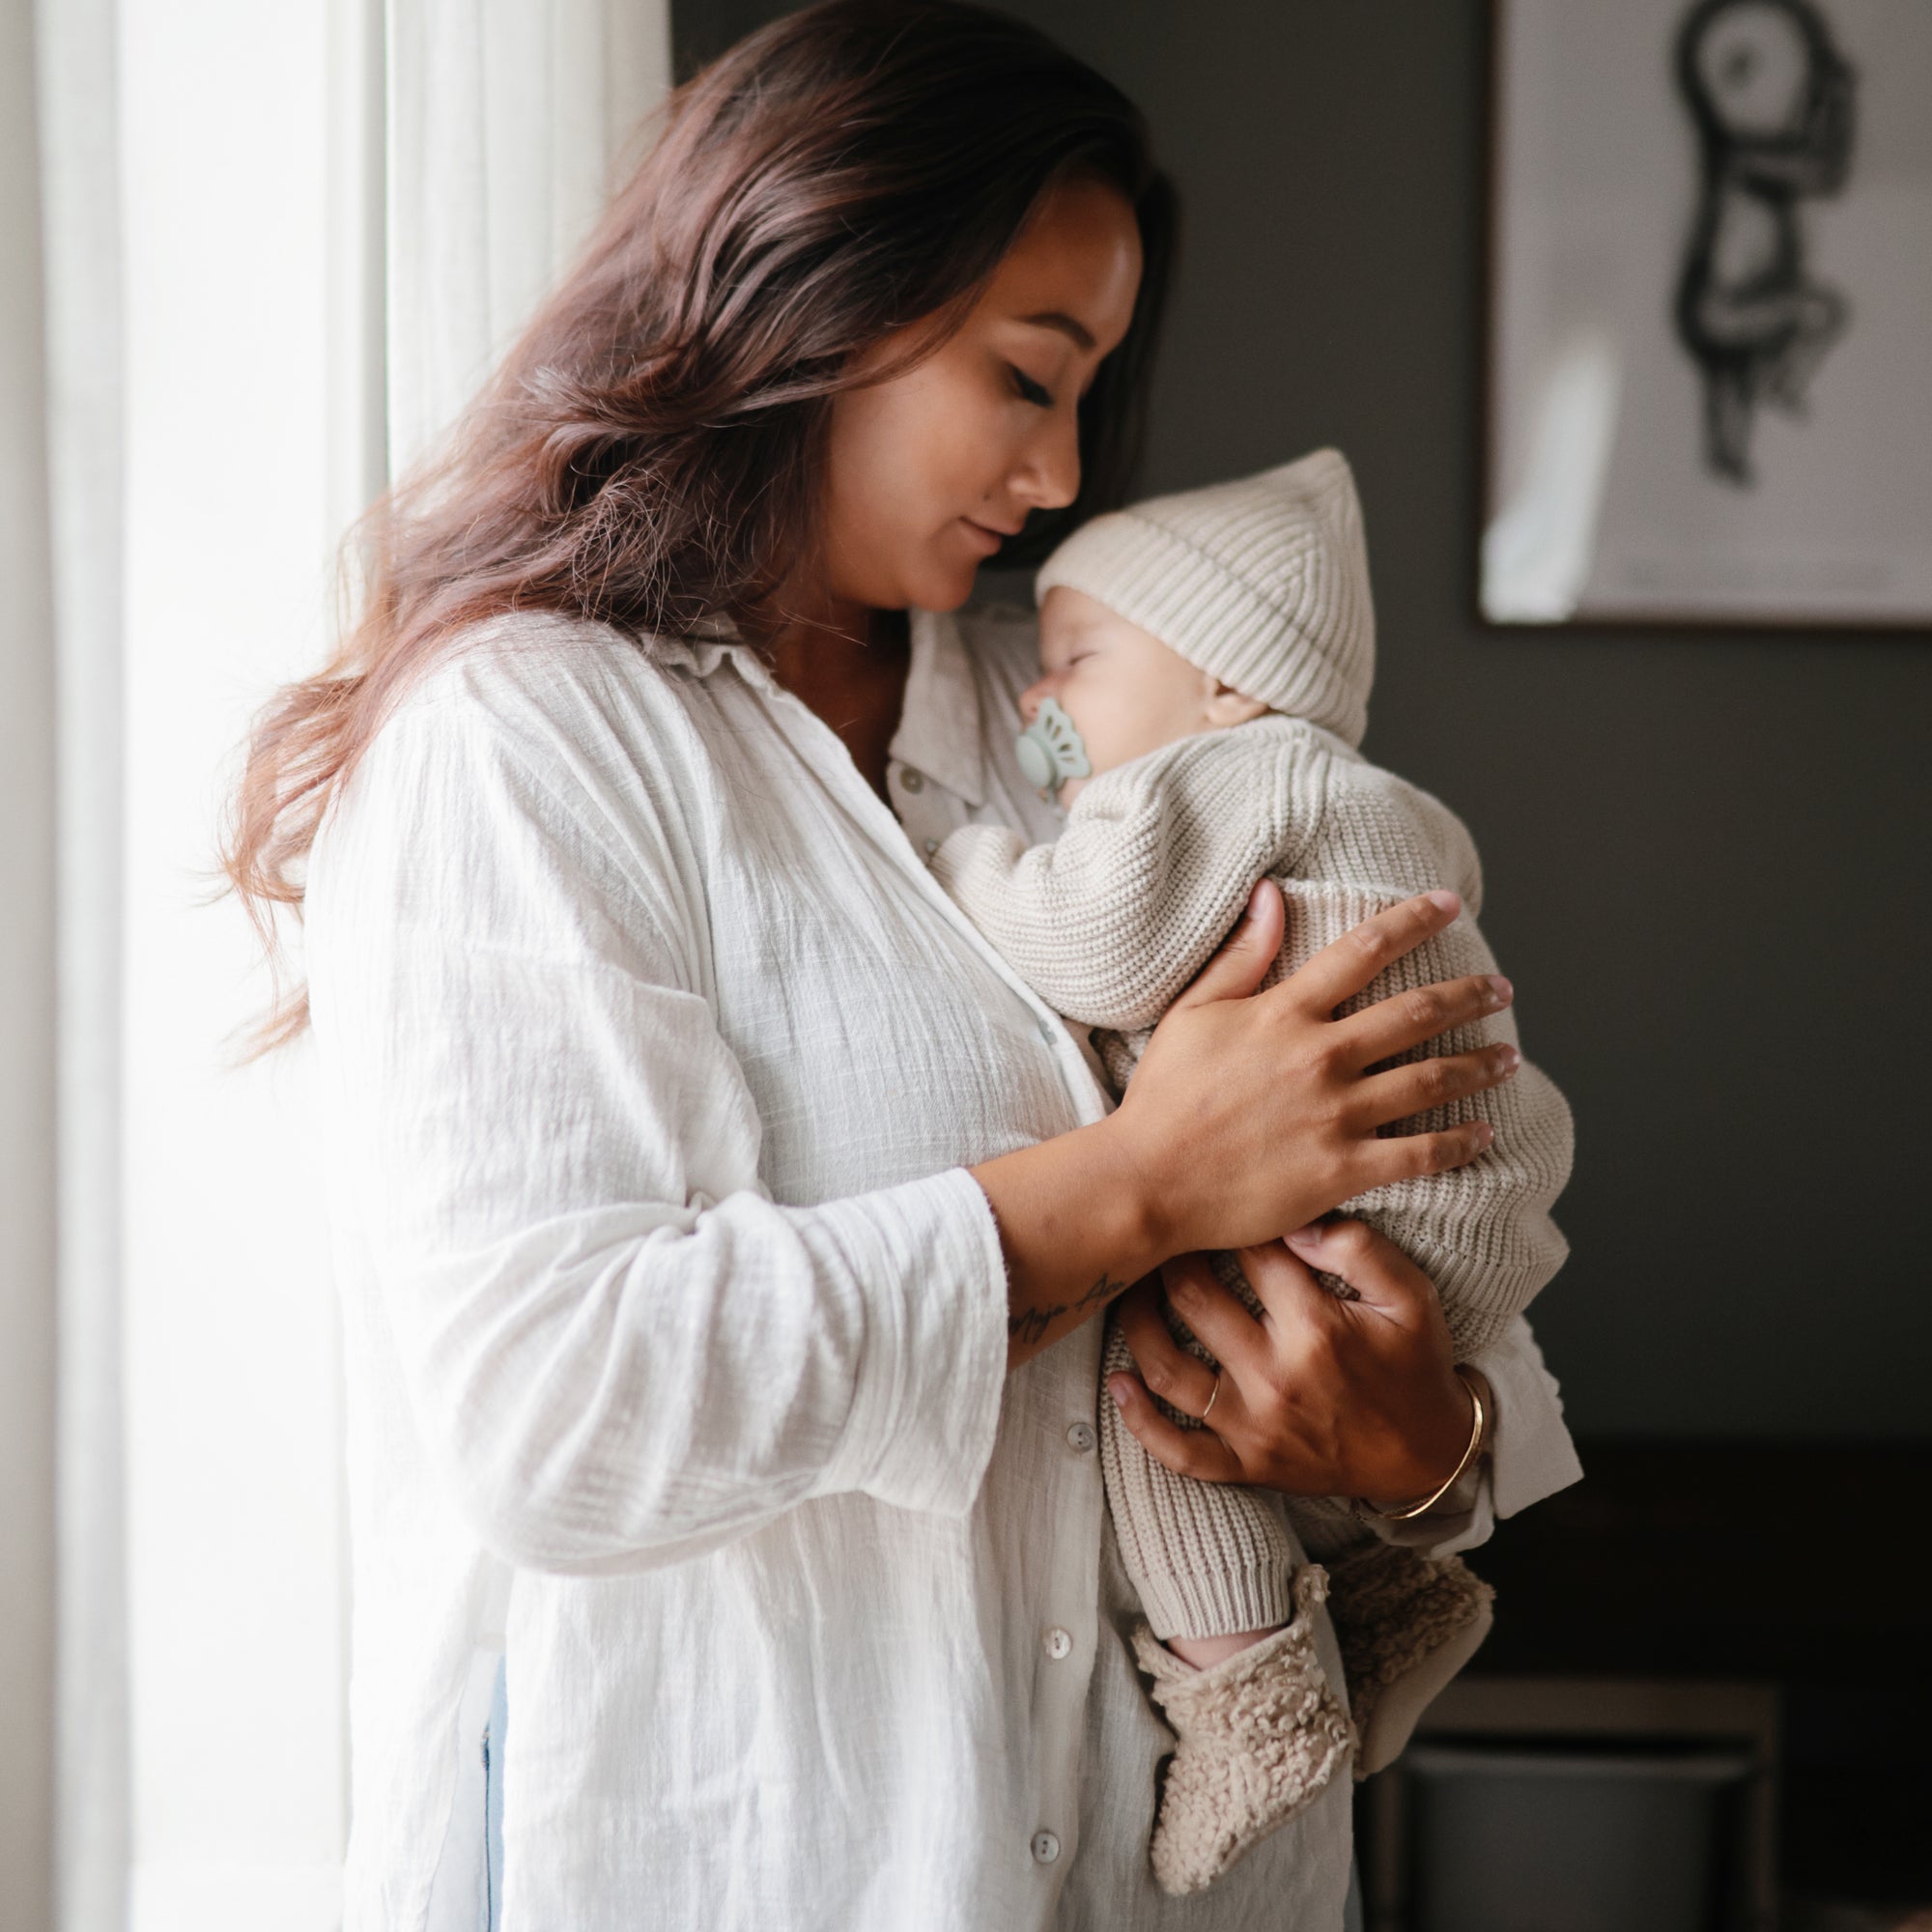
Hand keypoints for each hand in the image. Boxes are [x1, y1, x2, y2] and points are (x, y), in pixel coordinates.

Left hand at [1105, 1219, 1473, 1503]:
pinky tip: (1119, 1382)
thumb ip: (1358, 1248)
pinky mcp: (1247, 1465)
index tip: (1213, 1201)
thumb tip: (1296, 1219)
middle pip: (1194, 1299)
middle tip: (1159, 1233)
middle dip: (1170, 1257)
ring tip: (1129, 1291)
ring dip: (1136, 1325)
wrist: (1429, 1455)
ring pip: (1169, 1369)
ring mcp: (1255, 1426)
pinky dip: (1141, 1421)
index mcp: (1316, 1327)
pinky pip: (1180, 1452)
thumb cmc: (1415, 1365)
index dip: (1229, 1219)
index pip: (1250, 1253)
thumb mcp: (1411, 1296)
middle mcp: (1275, 1376)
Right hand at [1106, 881, 1519, 1259]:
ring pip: (1430, 1080)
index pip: (1363, 950)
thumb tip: (1272, 894)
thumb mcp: (1192, 1012)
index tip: (1448, 905)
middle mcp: (1319, 1056)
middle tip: (1500, 990)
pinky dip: (1458, 1141)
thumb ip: (1242, 955)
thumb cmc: (1163, 1096)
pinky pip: (1418, 1154)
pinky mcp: (1341, 1170)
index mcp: (1284, 1012)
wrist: (1148, 1181)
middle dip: (1468, 995)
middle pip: (1415, 1012)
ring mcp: (1335, 1115)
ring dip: (1479, 1065)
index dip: (1413, 920)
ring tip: (1508, 1056)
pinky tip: (1482, 1133)